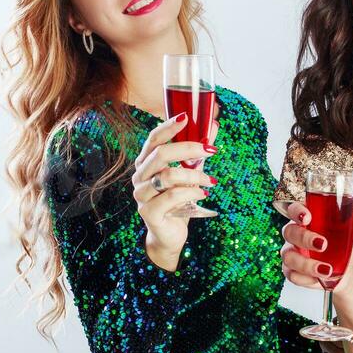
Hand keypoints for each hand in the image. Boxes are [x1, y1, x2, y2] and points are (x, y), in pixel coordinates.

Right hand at [131, 114, 219, 269]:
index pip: (153, 139)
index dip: (168, 127)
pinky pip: (172, 196)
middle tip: (211, 151)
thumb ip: (197, 153)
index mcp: (146, 163)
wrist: (169, 234)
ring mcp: (141, 195)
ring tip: (210, 181)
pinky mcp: (148, 212)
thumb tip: (212, 126)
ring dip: (195, 176)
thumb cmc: (178, 201)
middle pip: (161, 154)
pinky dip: (191, 192)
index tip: (186, 117)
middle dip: (189, 149)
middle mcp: (139, 177)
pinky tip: (203, 194)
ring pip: (168, 176)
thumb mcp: (189, 174)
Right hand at [275, 200, 352, 296]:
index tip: (308, 217)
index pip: (294, 209)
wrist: (347, 272)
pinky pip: (292, 275)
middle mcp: (296, 234)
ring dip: (307, 264)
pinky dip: (306, 278)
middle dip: (305, 238)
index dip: (297, 211)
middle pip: (289, 231)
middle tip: (323, 244)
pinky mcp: (292, 271)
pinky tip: (318, 279)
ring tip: (327, 270)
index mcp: (308, 219)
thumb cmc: (345, 246)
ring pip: (289, 256)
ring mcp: (292, 253)